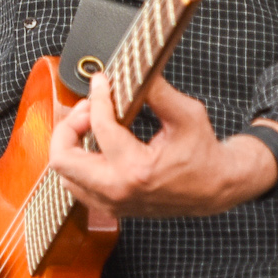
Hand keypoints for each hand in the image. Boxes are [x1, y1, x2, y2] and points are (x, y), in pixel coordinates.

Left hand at [46, 73, 277, 218]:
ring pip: (64, 174)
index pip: (99, 127)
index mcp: (137, 170)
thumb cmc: (202, 153)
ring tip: (90, 122)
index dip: (97, 97)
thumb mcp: (186, 114)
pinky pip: (77, 184)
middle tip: (87, 108)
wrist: (215, 186)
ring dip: (71, 144)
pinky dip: (78, 160)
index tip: (101, 81)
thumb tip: (133, 70)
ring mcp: (112, 203)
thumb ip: (157, 91)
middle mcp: (118, 191)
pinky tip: (94, 142)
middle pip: (62, 159)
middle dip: (69, 125)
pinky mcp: (111, 207)